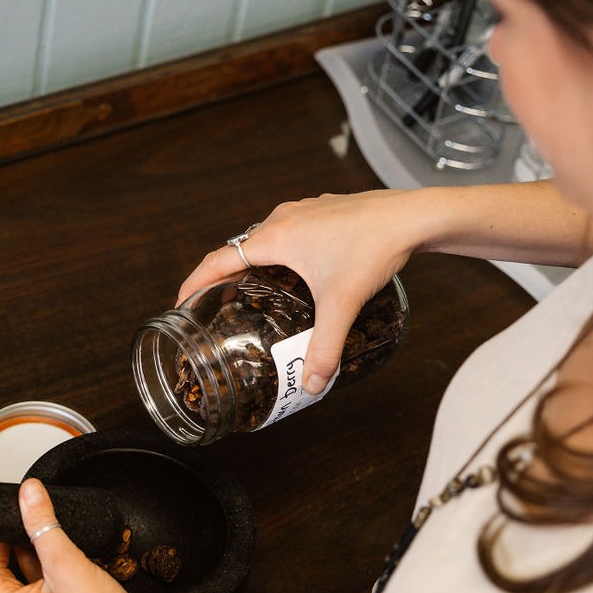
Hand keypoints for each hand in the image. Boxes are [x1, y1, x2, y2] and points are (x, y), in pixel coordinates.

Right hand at [179, 190, 423, 395]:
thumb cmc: (374, 248)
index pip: (218, 260)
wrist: (412, 216)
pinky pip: (289, 231)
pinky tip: (299, 272)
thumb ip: (325, 347)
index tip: (179, 303)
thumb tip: (312, 382)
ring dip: (253, 262)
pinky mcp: (323, 211)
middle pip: (239, 249)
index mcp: (275, 237)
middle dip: (223, 277)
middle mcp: (283, 218)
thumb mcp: (343, 303)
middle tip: (215, 305)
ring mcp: (303, 211)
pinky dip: (280, 252)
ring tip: (252, 291)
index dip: (194, 283)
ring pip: (265, 238)